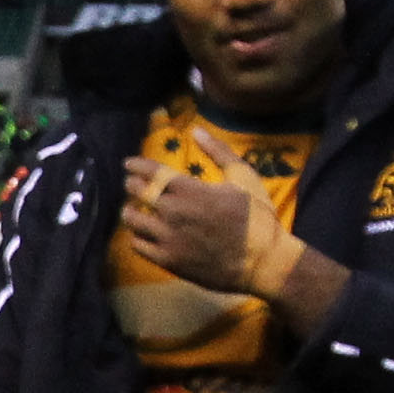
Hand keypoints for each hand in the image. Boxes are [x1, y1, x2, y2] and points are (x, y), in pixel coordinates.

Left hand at [122, 127, 306, 298]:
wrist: (264, 262)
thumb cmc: (257, 218)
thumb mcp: (244, 178)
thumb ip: (219, 152)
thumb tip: (196, 130)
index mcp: (192, 191)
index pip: (152, 172)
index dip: (137, 166)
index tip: (129, 163)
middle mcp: (174, 213)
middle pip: (137, 193)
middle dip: (132, 185)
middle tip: (131, 184)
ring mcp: (169, 238)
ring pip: (132, 220)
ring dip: (131, 211)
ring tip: (135, 209)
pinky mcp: (168, 260)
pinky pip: (137, 245)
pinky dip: (136, 236)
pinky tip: (143, 232)